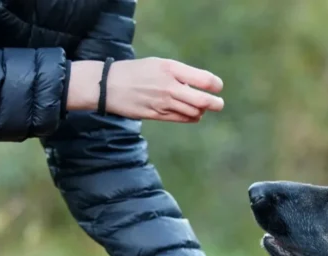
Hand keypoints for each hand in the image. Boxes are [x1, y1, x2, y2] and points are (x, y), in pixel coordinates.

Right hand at [68, 58, 223, 122]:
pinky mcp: (157, 115)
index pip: (204, 79)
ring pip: (193, 112)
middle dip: (215, 104)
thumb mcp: (158, 64)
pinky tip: (193, 115)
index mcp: (171, 68)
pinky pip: (181, 119)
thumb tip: (199, 86)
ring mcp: (163, 102)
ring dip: (201, 111)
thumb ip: (179, 74)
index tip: (217, 87)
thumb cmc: (136, 72)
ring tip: (202, 108)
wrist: (108, 85)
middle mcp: (169, 86)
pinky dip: (191, 118)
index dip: (215, 85)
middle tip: (219, 104)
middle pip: (202, 100)